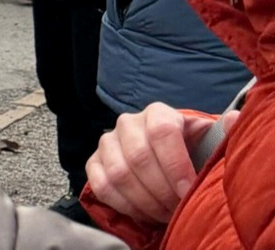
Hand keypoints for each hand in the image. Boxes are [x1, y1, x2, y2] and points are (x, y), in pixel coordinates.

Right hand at [85, 103, 237, 223]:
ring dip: (144, 201)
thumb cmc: (191, 150)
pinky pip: (101, 186)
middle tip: (177, 208)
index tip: (189, 190)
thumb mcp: (209, 139)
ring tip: (164, 214)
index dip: (175, 164)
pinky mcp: (93, 161)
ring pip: (119, 174)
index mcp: (158, 113)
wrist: (168, 157)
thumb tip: (233, 119)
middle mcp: (128, 123)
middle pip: (138, 157)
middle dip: (161, 190)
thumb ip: (222, 133)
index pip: (161, 132)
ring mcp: (107, 142)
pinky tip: (144, 213)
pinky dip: (124, 205)